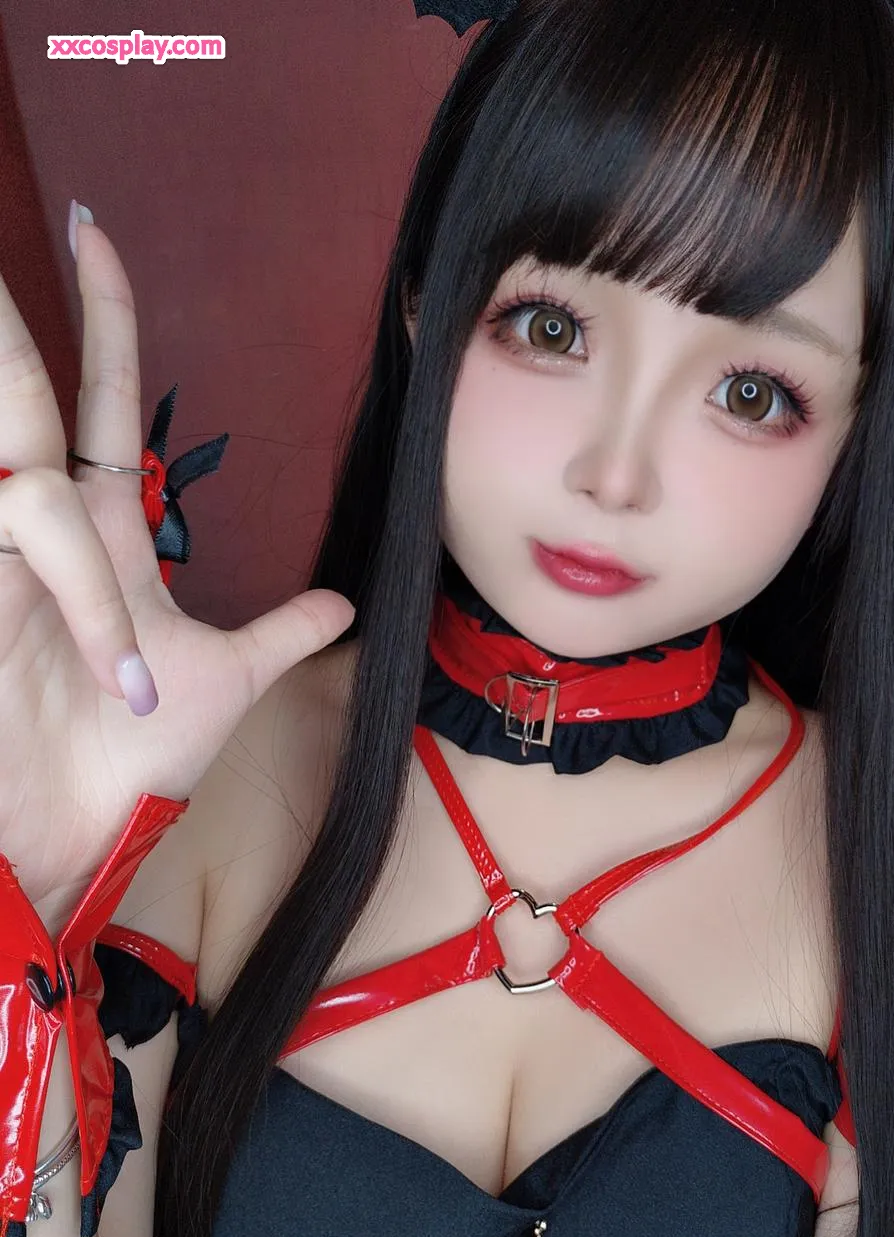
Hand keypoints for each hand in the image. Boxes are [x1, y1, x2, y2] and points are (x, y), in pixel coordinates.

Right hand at [0, 206, 354, 909]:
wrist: (77, 837)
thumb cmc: (136, 760)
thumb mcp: (228, 678)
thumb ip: (282, 630)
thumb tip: (346, 606)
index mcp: (103, 526)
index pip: (99, 396)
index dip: (102, 318)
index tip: (99, 233)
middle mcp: (44, 524)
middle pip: (20, 389)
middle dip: (13, 325)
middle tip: (60, 231)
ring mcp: (1, 556)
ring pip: (26, 477)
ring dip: (85, 583)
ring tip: (126, 682)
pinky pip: (20, 530)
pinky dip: (72, 599)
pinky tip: (106, 667)